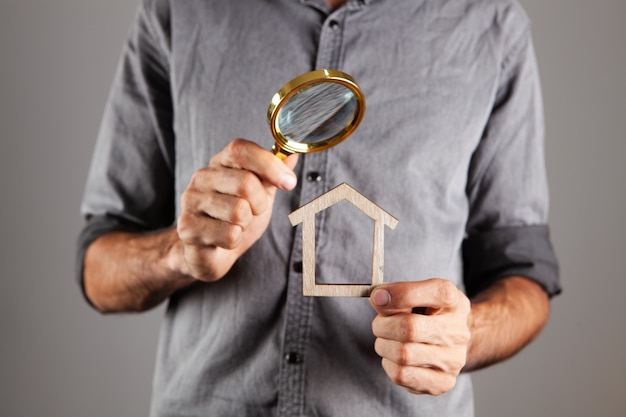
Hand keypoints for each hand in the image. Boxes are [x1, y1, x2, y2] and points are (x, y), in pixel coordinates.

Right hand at [176, 138, 297, 281]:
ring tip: (237, 225)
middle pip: (245, 182)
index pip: (241, 150)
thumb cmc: (236, 218)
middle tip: (254, 212)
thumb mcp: (260, 193)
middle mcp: (202, 177)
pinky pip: (229, 234)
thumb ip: (273, 175)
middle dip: (260, 203)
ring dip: (246, 223)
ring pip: (238, 211)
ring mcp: (191, 202)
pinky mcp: (187, 228)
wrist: (211, 251)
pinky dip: (235, 240)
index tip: (289, 182)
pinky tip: (225, 239)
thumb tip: (292, 157)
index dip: (268, 164)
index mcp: (220, 163)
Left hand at [369, 279, 470, 394]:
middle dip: (383, 325)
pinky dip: (389, 364)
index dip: (399, 294)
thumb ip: (399, 290)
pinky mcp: (442, 382)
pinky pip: (401, 375)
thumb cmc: (428, 313)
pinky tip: (395, 358)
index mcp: (454, 302)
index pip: (436, 292)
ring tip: (388, 340)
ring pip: (402, 354)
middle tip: (379, 323)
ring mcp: (453, 360)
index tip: (378, 296)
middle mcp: (458, 332)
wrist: (450, 341)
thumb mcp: (418, 292)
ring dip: (383, 345)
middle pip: (410, 328)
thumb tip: (378, 298)